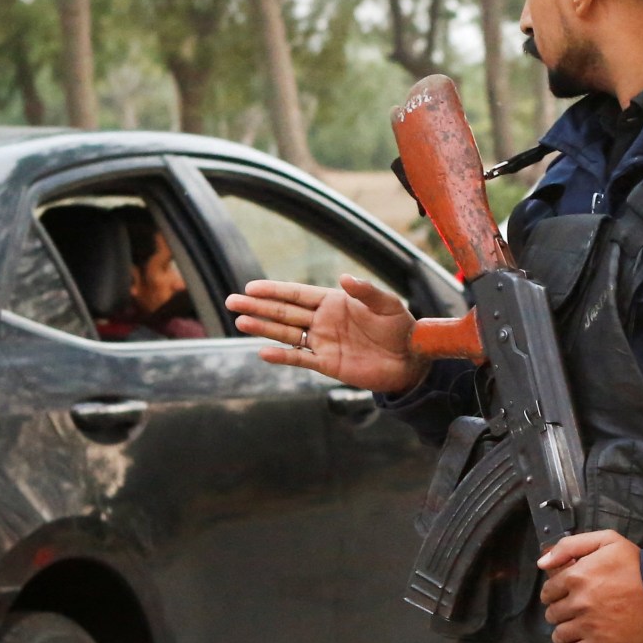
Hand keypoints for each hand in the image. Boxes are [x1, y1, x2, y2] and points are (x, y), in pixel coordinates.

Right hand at [226, 275, 427, 393]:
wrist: (410, 360)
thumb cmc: (401, 328)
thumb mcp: (388, 305)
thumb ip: (366, 292)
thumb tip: (344, 278)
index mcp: (334, 301)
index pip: (297, 294)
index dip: (274, 291)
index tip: (251, 287)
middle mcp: (323, 320)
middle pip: (284, 312)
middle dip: (258, 307)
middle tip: (231, 302)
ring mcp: (323, 342)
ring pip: (286, 333)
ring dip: (263, 328)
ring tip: (239, 322)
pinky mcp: (327, 364)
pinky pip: (300, 358)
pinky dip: (282, 356)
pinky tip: (263, 351)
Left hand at [538, 531, 642, 642]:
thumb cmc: (636, 564)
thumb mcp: (606, 540)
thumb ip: (571, 546)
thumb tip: (542, 562)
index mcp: (575, 576)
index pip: (547, 590)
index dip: (555, 592)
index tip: (565, 593)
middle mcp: (577, 602)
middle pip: (552, 613)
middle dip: (560, 611)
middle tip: (574, 609)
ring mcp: (587, 626)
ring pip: (558, 635)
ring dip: (564, 631)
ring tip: (576, 627)